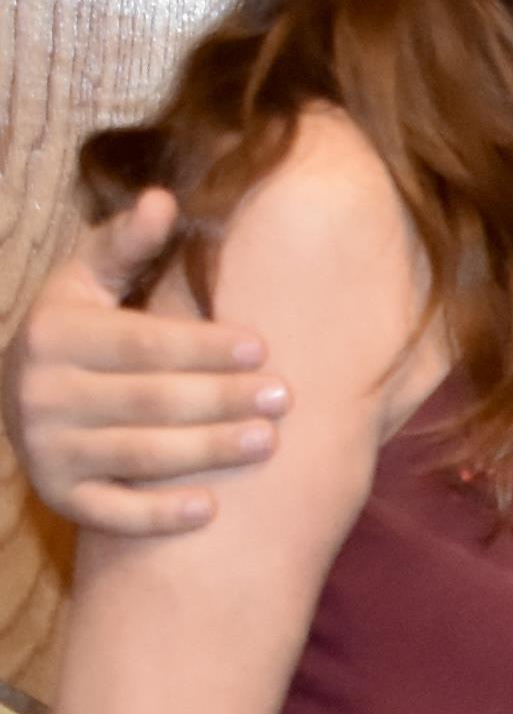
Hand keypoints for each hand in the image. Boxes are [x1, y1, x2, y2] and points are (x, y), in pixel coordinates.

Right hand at [7, 194, 281, 535]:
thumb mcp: (88, 281)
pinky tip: (210, 511)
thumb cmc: (81, 330)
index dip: (203, 346)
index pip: (142, 343)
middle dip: (221, 399)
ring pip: (140, 455)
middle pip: (149, 401)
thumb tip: (164, 198)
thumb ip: (126, 243)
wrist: (25, 397)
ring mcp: (47, 450)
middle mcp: (40, 394)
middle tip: (285, 397)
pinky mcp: (59, 497)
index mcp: (53, 335)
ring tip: (268, 441)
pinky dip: (158, 515)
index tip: (262, 345)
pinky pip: (112, 512)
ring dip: (207, 450)